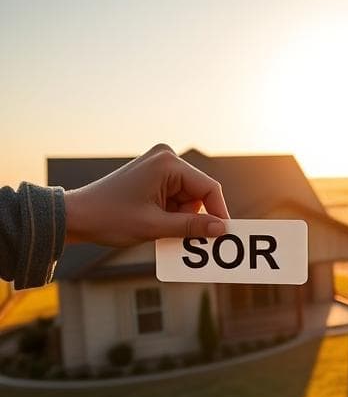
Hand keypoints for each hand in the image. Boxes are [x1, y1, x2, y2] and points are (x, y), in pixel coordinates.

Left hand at [64, 144, 229, 245]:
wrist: (76, 216)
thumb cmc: (110, 218)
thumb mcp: (154, 226)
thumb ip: (191, 227)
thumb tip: (222, 229)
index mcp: (167, 163)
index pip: (208, 188)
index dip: (218, 212)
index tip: (223, 235)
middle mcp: (166, 158)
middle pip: (199, 194)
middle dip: (193, 217)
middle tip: (183, 238)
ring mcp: (159, 166)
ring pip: (189, 199)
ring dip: (181, 218)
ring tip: (160, 231)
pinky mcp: (154, 176)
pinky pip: (176, 198)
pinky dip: (172, 214)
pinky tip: (157, 224)